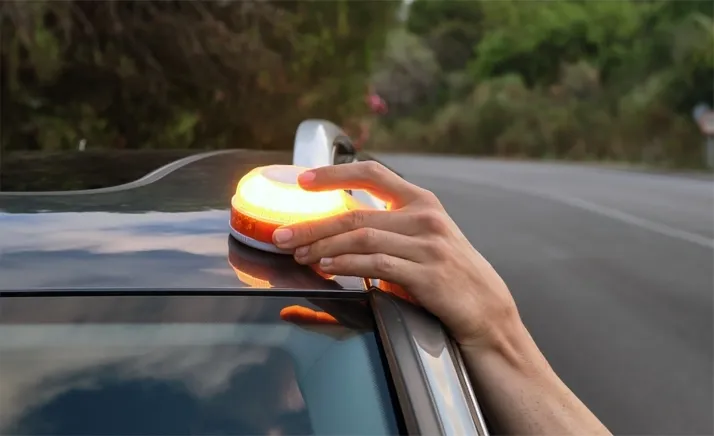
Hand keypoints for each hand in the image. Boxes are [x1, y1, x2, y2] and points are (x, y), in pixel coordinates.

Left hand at [272, 161, 521, 349]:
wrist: (486, 310)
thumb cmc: (449, 274)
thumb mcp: (423, 240)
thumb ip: (389, 229)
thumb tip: (336, 234)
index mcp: (422, 202)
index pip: (373, 174)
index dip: (335, 173)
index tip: (303, 179)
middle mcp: (425, 217)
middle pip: (356, 213)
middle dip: (312, 224)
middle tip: (281, 235)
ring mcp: (428, 245)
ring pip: (362, 238)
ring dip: (323, 247)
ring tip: (298, 255)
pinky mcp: (427, 274)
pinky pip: (377, 265)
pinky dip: (347, 265)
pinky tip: (328, 267)